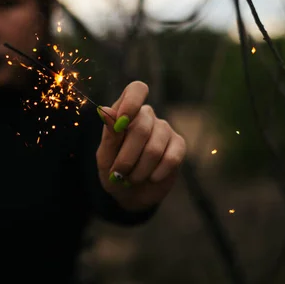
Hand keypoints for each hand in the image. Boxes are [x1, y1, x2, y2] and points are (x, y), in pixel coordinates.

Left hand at [96, 81, 186, 211]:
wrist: (130, 194)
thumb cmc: (113, 170)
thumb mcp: (105, 156)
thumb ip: (109, 135)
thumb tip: (105, 110)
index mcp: (125, 111)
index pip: (136, 90)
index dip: (132, 101)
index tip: (122, 121)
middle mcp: (147, 115)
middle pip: (142, 127)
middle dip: (127, 157)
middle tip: (119, 173)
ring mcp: (164, 129)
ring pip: (154, 147)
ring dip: (139, 170)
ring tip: (132, 178)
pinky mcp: (179, 146)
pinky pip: (171, 158)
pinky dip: (157, 173)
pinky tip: (150, 178)